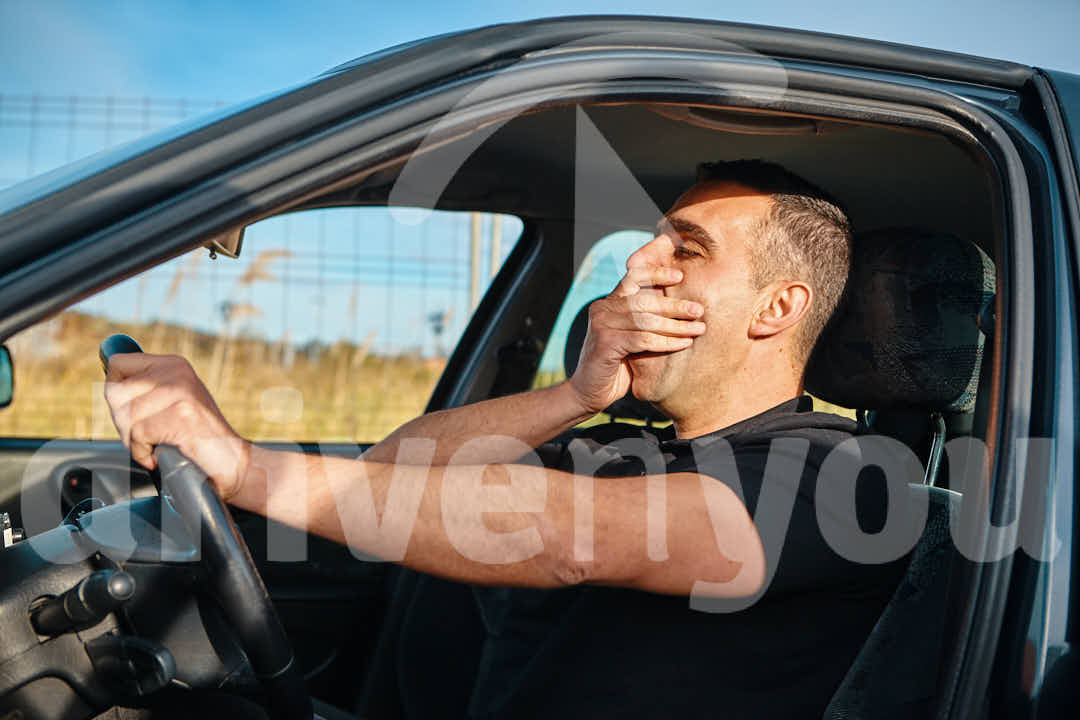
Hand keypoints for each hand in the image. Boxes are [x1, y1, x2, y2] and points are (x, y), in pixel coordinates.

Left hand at [104, 354, 249, 500]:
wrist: (232, 463)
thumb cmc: (198, 439)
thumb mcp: (173, 401)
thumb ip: (144, 389)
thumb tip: (108, 375)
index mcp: (173, 364)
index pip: (118, 364)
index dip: (116, 392)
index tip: (132, 410)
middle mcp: (176, 372)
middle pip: (114, 393)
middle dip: (124, 423)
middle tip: (150, 435)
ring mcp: (179, 392)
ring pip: (124, 417)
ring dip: (135, 441)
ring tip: (160, 444)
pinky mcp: (180, 414)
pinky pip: (137, 435)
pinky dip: (143, 453)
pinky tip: (162, 454)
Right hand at [567, 266, 704, 413]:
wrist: (589, 393)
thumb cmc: (617, 367)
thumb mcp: (632, 338)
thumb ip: (646, 322)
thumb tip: (683, 307)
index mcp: (608, 303)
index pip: (632, 278)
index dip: (656, 273)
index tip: (680, 276)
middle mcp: (602, 309)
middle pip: (644, 300)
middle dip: (674, 305)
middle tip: (699, 310)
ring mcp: (602, 325)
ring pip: (646, 320)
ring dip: (676, 325)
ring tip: (698, 329)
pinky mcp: (605, 343)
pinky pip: (643, 339)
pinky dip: (666, 342)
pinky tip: (684, 344)